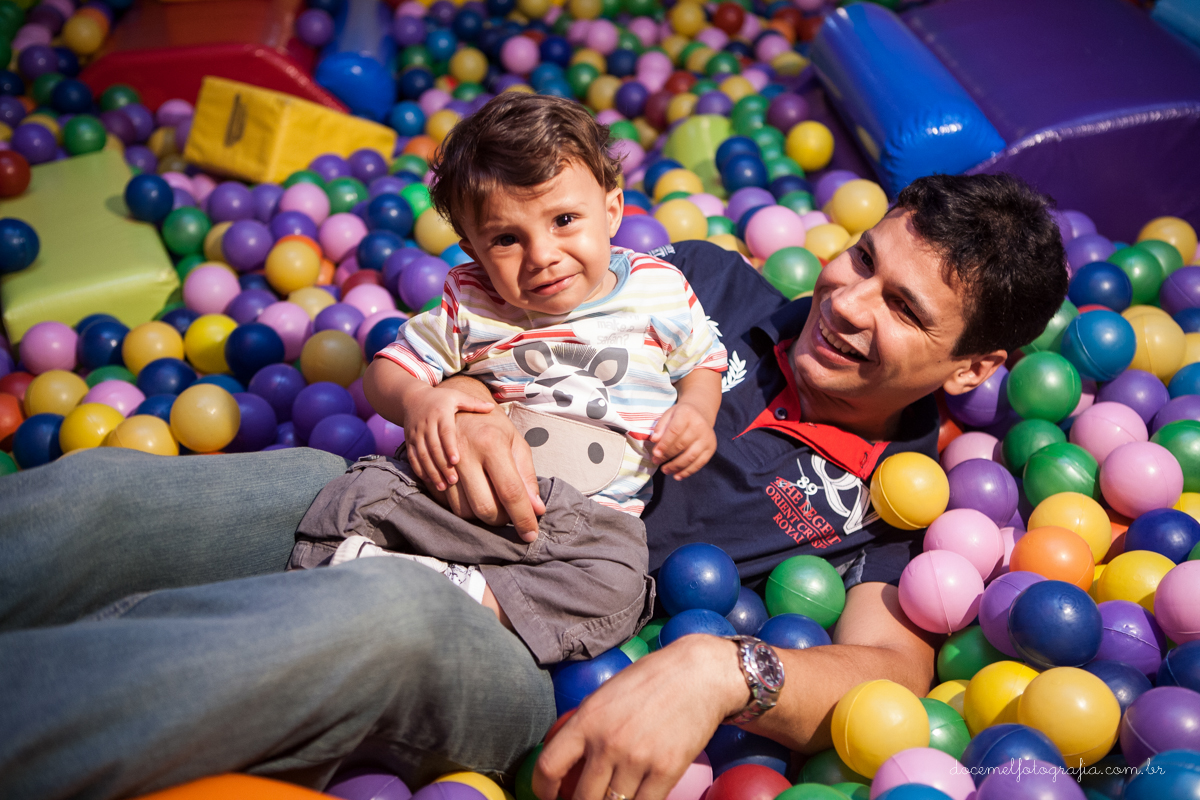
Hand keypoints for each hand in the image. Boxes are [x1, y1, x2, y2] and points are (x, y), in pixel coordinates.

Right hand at [403, 385, 494, 491]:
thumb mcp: (456, 396)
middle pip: (433, 447)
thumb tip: (492, 407)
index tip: (456, 461)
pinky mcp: (409, 441)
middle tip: (454, 481)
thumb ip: (473, 403)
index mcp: (440, 413)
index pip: (445, 432)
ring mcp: (416, 434)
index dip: (449, 447)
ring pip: (422, 455)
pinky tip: (429, 480)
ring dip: (432, 471)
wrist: (412, 398)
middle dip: (443, 465)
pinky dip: (420, 469)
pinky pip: (413, 457)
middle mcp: (427, 424)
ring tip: (443, 486)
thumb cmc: (440, 399)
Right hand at [423, 404, 546, 539]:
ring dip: (483, 517)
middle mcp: (464, 455)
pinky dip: (465, 509)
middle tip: (511, 512)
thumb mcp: (516, 444)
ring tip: (494, 501)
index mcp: (491, 444)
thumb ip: (527, 477)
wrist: (456, 409)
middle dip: (502, 520)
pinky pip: (448, 506)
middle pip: (485, 508)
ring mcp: (443, 465)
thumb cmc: (492, 426)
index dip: (523, 518)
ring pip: (464, 512)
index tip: (530, 534)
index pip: (510, 492)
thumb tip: (536, 510)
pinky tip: (475, 497)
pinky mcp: (430, 473)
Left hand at [533, 636, 748, 799]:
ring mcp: (638, 759)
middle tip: (586, 797)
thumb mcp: (607, 694)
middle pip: (582, 798)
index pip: (549, 766)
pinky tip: (636, 796)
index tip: (549, 796)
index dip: (543, 790)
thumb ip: (586, 725)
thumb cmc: (652, 680)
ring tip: (612, 796)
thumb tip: (568, 757)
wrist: (700, 674)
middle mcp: (608, 742)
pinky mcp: (666, 771)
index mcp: (588, 719)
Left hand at [649, 403, 717, 479]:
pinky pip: (699, 463)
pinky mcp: (711, 448)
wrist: (700, 414)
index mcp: (687, 414)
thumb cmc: (680, 416)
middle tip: (656, 462)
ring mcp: (707, 438)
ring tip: (665, 470)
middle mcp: (700, 426)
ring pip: (690, 456)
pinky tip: (677, 476)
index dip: (664, 444)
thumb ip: (660, 427)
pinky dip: (687, 471)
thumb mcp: (668, 415)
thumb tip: (654, 440)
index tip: (655, 453)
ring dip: (676, 466)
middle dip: (667, 456)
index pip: (674, 431)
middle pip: (682, 445)